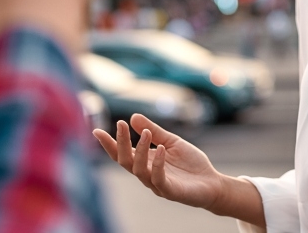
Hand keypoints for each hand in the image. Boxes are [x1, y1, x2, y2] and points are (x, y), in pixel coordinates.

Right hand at [94, 115, 225, 208]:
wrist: (212, 182)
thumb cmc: (190, 163)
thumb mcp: (171, 141)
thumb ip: (154, 131)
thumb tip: (133, 116)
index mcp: (145, 161)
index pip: (121, 154)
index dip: (109, 143)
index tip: (95, 130)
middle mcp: (146, 174)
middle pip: (124, 161)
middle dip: (120, 143)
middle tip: (121, 124)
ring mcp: (156, 184)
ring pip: (138, 169)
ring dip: (140, 150)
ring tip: (145, 132)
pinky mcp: (170, 191)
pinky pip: (158, 179)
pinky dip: (157, 163)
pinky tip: (161, 149)